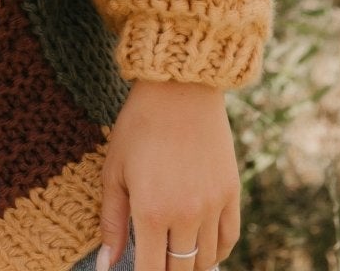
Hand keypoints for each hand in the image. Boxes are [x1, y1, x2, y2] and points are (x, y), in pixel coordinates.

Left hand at [94, 80, 239, 270]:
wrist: (179, 87)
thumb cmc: (138, 126)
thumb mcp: (114, 171)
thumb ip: (112, 222)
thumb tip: (108, 265)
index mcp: (152, 211)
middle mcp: (187, 214)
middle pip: (181, 270)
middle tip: (155, 259)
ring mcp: (212, 205)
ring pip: (206, 260)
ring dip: (190, 264)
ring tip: (174, 256)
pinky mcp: (231, 193)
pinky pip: (229, 239)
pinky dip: (217, 252)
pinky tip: (203, 249)